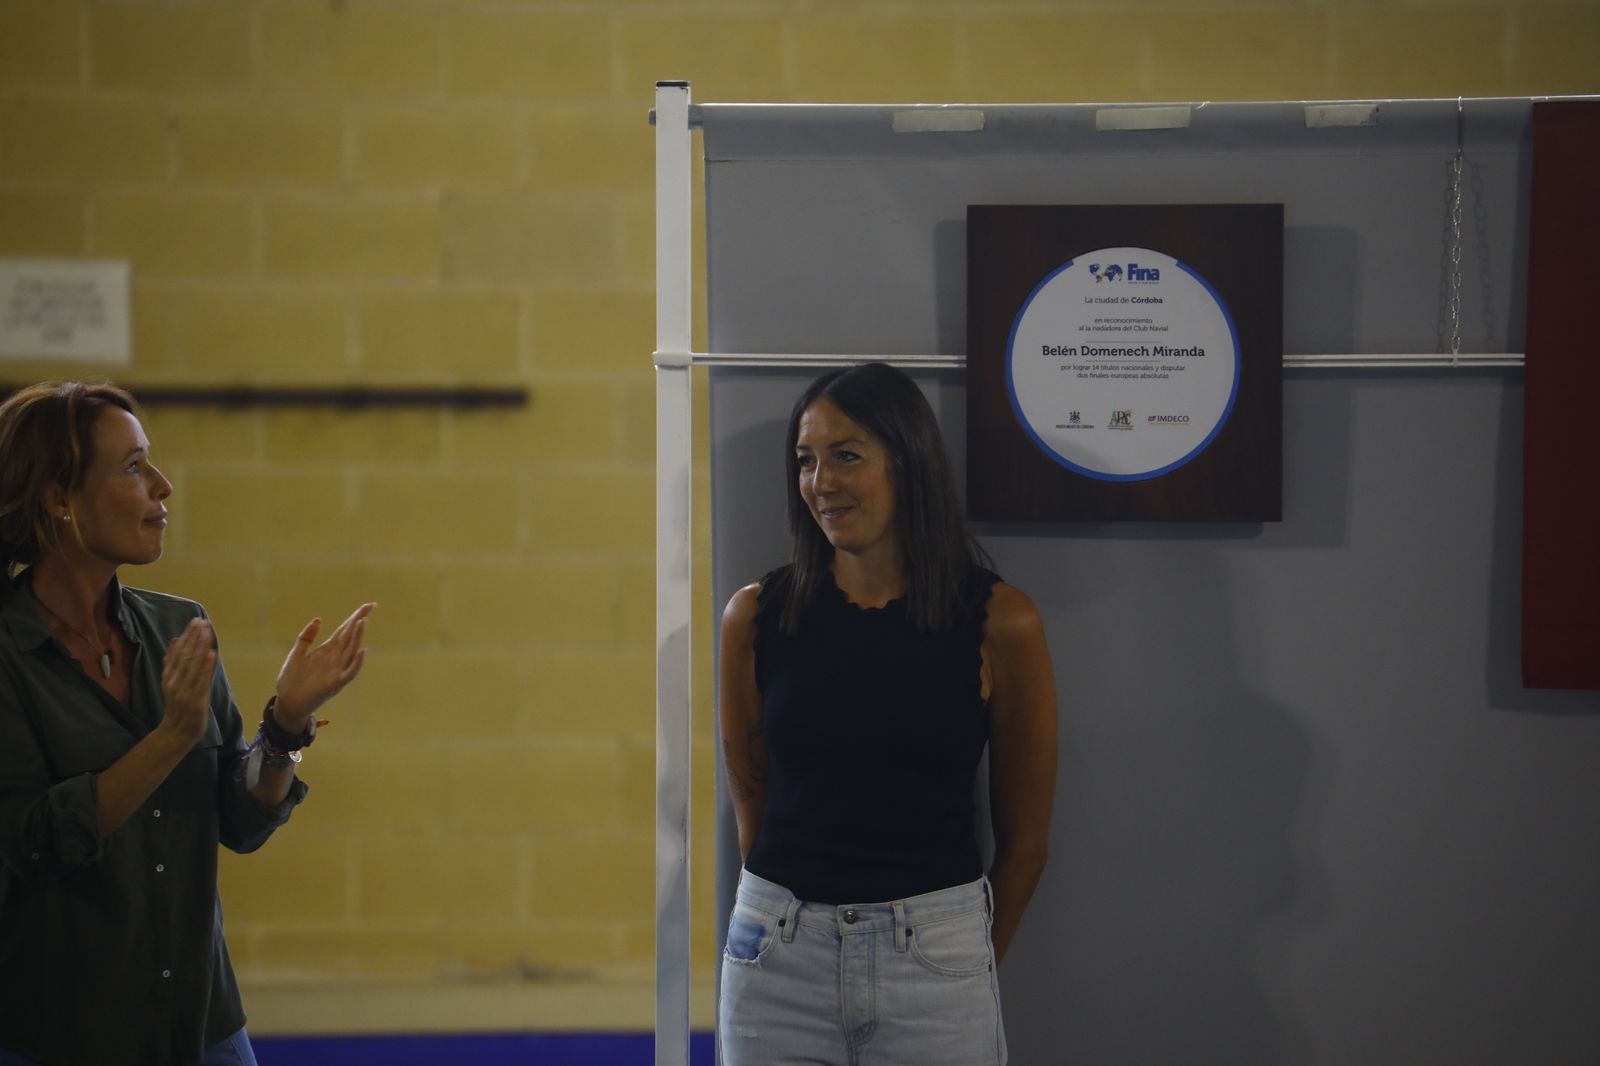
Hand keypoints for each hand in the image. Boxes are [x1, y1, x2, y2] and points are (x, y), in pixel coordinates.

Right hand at [158, 618, 216, 746]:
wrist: (177, 732)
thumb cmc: (178, 705)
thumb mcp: (171, 682)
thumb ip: (173, 662)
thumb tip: (176, 639)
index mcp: (169, 676)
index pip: (178, 651)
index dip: (187, 635)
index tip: (196, 620)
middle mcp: (175, 681)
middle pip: (185, 655)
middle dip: (194, 637)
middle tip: (202, 621)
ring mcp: (185, 691)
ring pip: (193, 665)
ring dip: (201, 647)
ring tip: (207, 632)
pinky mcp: (196, 700)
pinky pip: (202, 680)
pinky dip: (207, 667)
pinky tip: (212, 653)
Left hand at [273, 603, 373, 729]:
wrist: (287, 703)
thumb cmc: (292, 680)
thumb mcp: (296, 654)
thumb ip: (307, 637)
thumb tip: (319, 619)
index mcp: (327, 650)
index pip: (345, 630)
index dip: (355, 617)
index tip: (367, 605)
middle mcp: (335, 658)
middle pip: (350, 636)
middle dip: (360, 620)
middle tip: (370, 606)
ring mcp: (337, 670)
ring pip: (351, 650)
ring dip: (358, 636)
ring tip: (362, 621)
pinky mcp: (335, 683)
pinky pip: (349, 672)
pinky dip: (357, 662)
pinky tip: (360, 650)